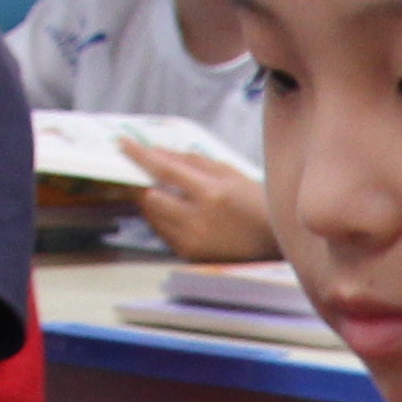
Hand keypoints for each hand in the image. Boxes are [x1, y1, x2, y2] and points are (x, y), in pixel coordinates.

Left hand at [127, 138, 271, 262]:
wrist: (278, 246)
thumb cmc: (258, 205)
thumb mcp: (232, 175)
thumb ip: (194, 162)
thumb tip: (160, 153)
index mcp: (212, 194)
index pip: (164, 170)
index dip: (140, 155)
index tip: (122, 144)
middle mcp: (199, 220)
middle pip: (150, 197)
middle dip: (146, 184)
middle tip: (147, 176)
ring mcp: (193, 241)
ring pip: (153, 217)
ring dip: (155, 203)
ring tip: (172, 197)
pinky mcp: (191, 256)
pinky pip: (164, 233)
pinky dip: (166, 220)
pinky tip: (182, 216)